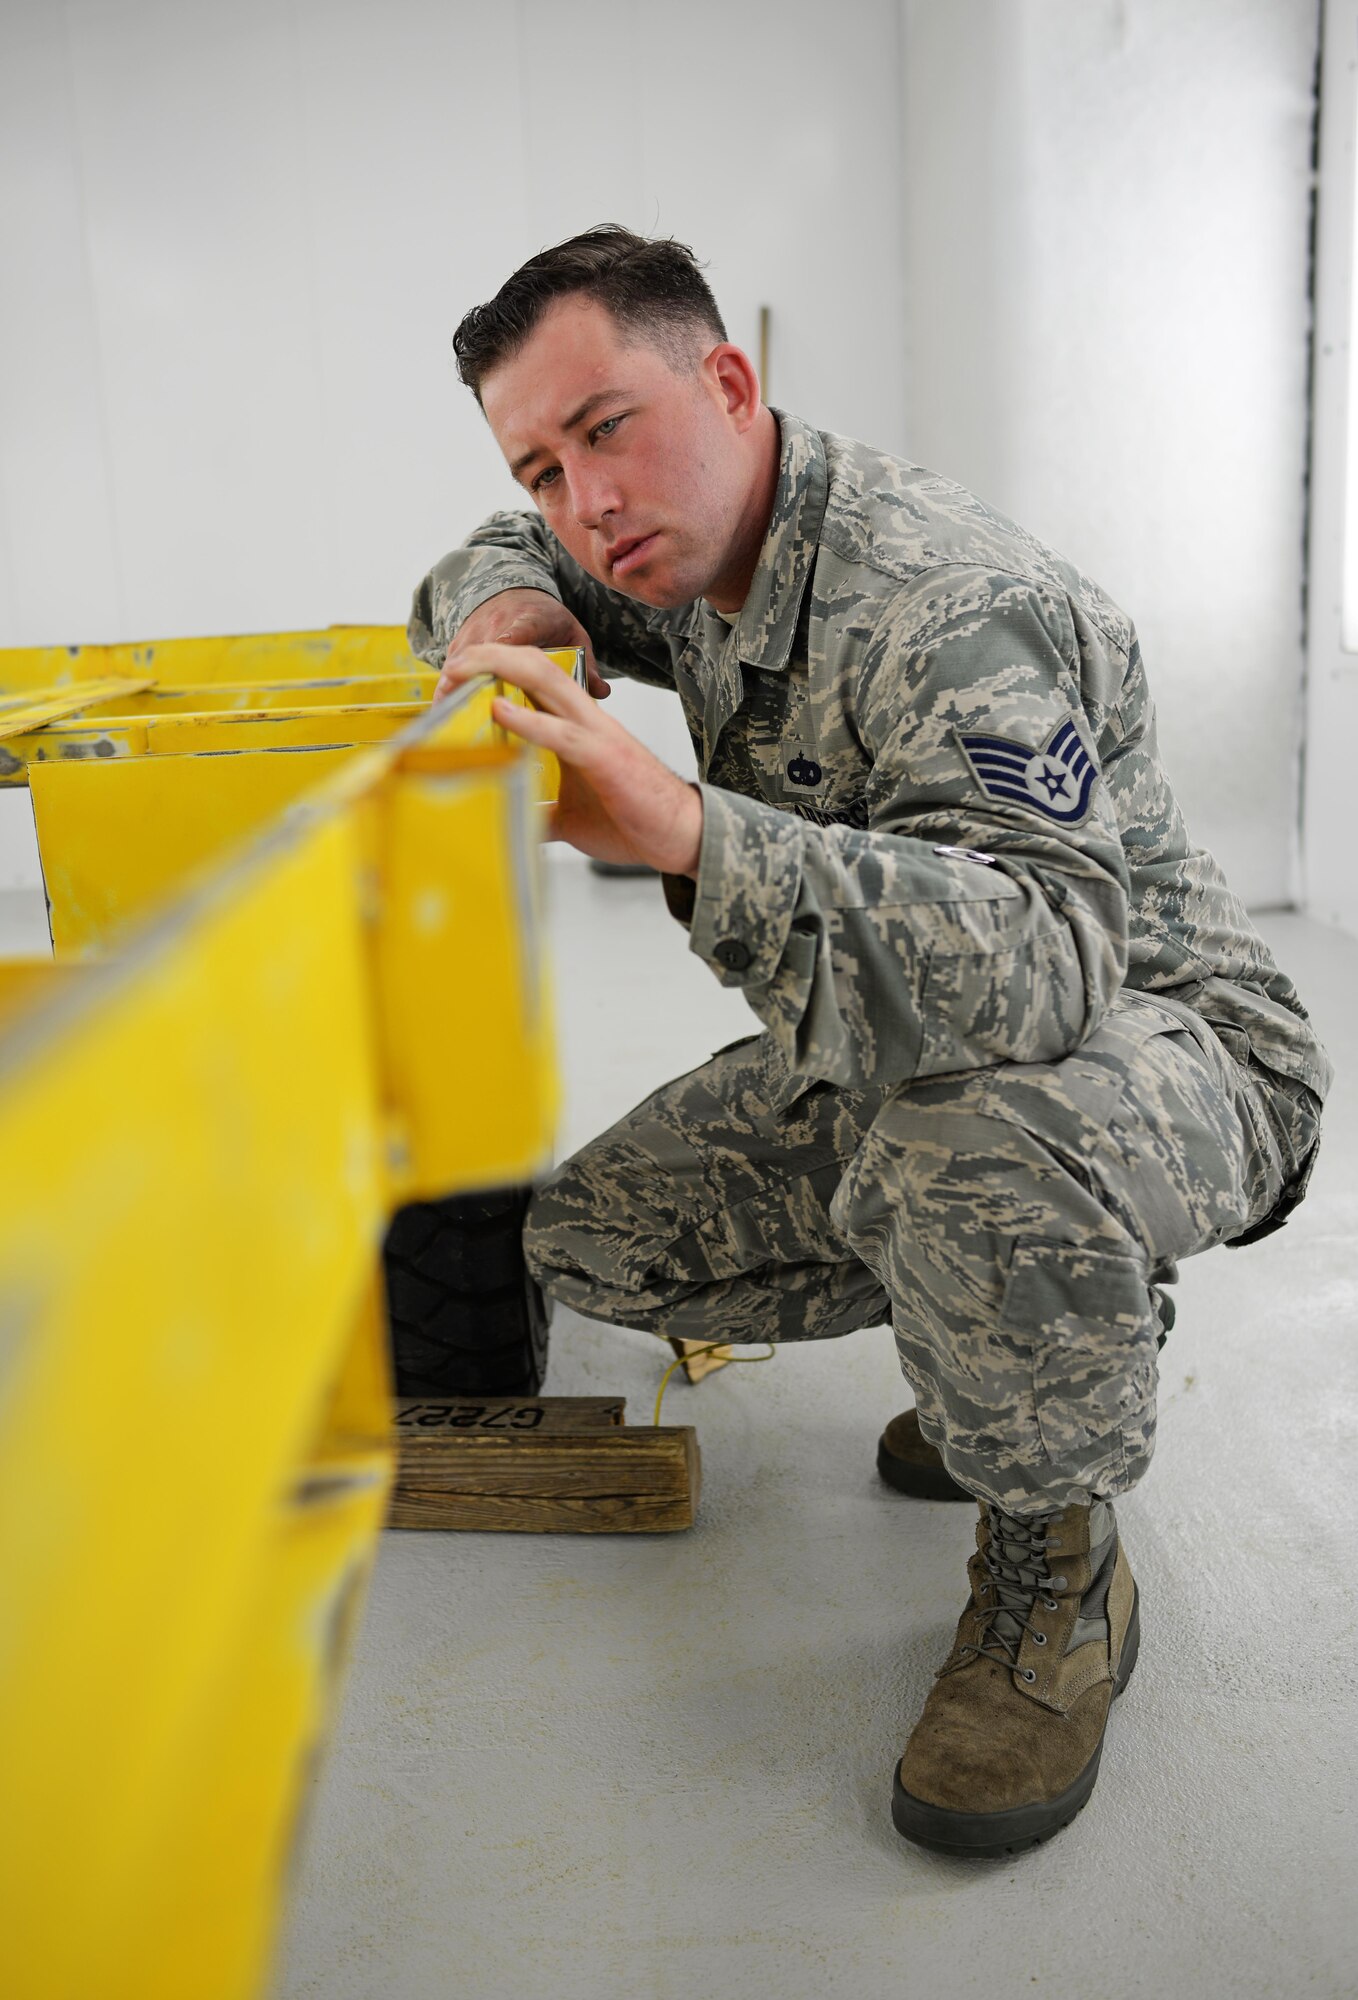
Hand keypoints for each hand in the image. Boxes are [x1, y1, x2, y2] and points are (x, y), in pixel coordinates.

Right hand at [434, 589, 609, 700]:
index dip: (501, 654)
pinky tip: (447, 717)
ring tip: (449, 724)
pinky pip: (450, 669)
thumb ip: (586, 664)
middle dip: (468, 684)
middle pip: (477, 656)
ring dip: (453, 692)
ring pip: (457, 664)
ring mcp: (473, 634)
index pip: (512, 637)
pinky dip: (448, 691)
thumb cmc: (544, 615)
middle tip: (464, 716)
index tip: (495, 672)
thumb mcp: (572, 633)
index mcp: (527, 621)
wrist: (514, 589)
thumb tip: (601, 692)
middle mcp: (495, 626)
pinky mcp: (458, 644)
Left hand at [439, 643, 702, 875]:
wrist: (683, 837)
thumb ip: (540, 815)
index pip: (531, 681)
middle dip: (488, 656)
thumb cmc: (634, 822)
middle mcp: (586, 719)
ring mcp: (596, 734)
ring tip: (461, 671)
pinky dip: (527, 720)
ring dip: (500, 669)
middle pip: (535, 665)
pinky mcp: (604, 758)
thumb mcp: (571, 820)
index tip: (453, 687)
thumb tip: (510, 825)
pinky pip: (561, 733)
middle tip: (447, 669)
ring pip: (546, 681)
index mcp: (577, 727)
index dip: (492, 672)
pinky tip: (498, 709)